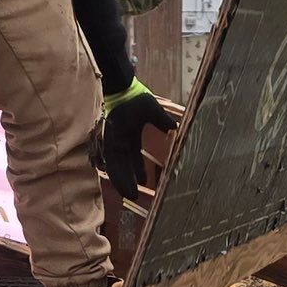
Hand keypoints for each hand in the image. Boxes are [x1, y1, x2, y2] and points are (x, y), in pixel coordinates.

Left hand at [100, 77, 181, 199]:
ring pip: (118, 168)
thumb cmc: (137, 98)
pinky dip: (117, 175)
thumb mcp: (155, 113)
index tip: (145, 182)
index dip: (139, 170)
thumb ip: (164, 123)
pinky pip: (113, 163)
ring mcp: (114, 143)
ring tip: (131, 197)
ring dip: (123, 182)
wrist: (124, 90)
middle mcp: (121, 142)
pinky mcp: (110, 143)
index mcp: (131, 136)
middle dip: (129, 181)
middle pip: (125, 166)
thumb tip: (176, 129)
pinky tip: (122, 187)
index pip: (134, 157)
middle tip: (134, 196)